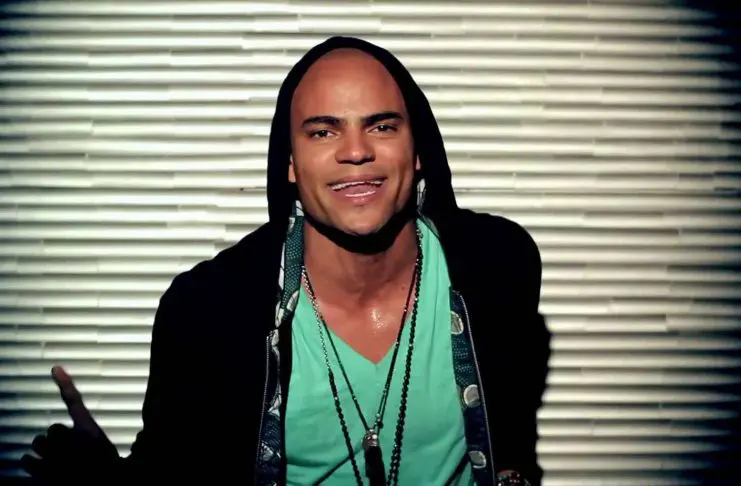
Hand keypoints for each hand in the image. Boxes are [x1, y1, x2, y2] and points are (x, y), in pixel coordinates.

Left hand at [22, 366, 119, 483]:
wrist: (109, 483)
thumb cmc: (108, 467)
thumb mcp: (105, 449)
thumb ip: (90, 439)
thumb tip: (80, 431)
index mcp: (89, 433)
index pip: (75, 403)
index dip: (66, 384)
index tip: (55, 368)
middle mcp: (70, 442)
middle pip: (48, 433)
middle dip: (52, 443)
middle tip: (63, 455)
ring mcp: (54, 460)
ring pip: (34, 449)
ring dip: (38, 459)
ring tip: (50, 468)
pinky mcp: (43, 476)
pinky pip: (27, 464)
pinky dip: (31, 470)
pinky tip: (43, 476)